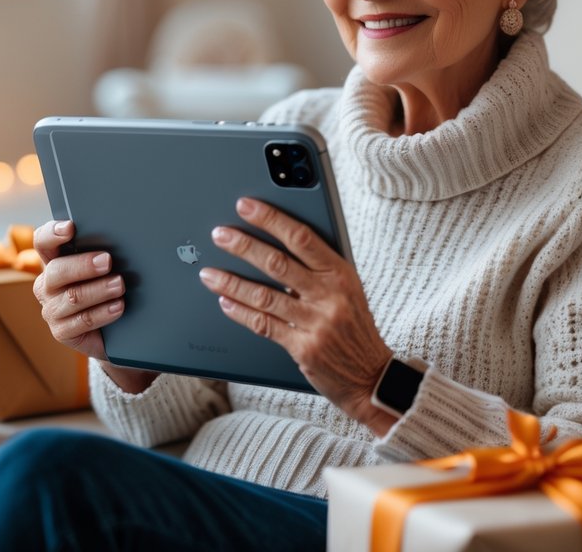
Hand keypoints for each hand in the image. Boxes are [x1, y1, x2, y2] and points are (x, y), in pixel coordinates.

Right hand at [32, 220, 156, 392]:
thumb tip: (123, 235)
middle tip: (107, 261)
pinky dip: (102, 313)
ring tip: (120, 284)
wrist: (111, 329)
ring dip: (98, 289)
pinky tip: (118, 306)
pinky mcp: (62, 331)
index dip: (52, 233)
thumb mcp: (102, 267)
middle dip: (83, 265)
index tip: (71, 227)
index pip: (43, 242)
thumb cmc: (106, 287)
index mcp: (53, 261)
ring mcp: (52, 309)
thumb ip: (101, 252)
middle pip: (57, 270)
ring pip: (72, 297)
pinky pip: (82, 321)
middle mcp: (47, 284)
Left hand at [199, 198, 398, 433]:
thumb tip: (276, 240)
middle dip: (243, 246)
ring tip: (209, 273)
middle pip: (278, 264)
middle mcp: (330, 296)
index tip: (246, 206)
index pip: (302, 237)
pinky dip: (241, 312)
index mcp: (341, 273)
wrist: (372, 375)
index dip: (271, 219)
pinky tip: (224, 301)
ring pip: (264, 296)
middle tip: (220, 235)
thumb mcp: (348, 289)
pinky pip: (265, 325)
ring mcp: (316, 323)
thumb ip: (318, 268)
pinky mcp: (303, 348)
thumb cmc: (354, 325)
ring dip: (232, 283)